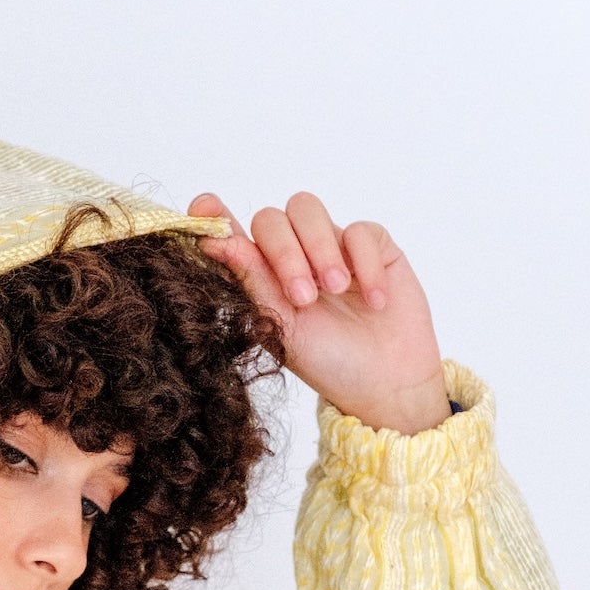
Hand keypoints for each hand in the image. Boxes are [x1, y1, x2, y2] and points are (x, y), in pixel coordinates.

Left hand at [188, 191, 451, 433]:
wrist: (386, 382)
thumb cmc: (329, 361)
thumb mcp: (283, 327)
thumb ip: (251, 281)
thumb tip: (213, 242)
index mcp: (261, 277)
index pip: (231, 235)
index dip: (213, 216)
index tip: (203, 207)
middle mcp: (292, 255)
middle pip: (271, 219)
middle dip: (285, 252)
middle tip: (304, 297)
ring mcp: (331, 246)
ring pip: (307, 210)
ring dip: (320, 249)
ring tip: (336, 290)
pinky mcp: (373, 245)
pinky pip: (360, 230)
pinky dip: (365, 263)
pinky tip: (374, 300)